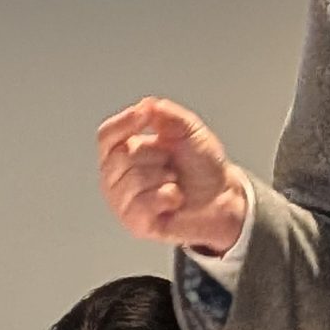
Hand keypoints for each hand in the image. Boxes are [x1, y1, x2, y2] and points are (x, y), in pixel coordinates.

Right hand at [97, 97, 248, 250]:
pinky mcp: (136, 224)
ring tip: (173, 182)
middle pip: (120, 157)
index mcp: (123, 151)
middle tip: (170, 164)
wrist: (222, 195)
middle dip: (155, 156)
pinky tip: (175, 199)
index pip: (107, 135)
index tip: (145, 114)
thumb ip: (166, 114)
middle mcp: (117, 177)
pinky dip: (167, 198)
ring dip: (164, 178)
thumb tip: (146, 105)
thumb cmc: (202, 165)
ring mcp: (124, 202)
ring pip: (132, 181)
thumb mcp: (188, 129)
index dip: (124, 123)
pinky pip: (142, 205)